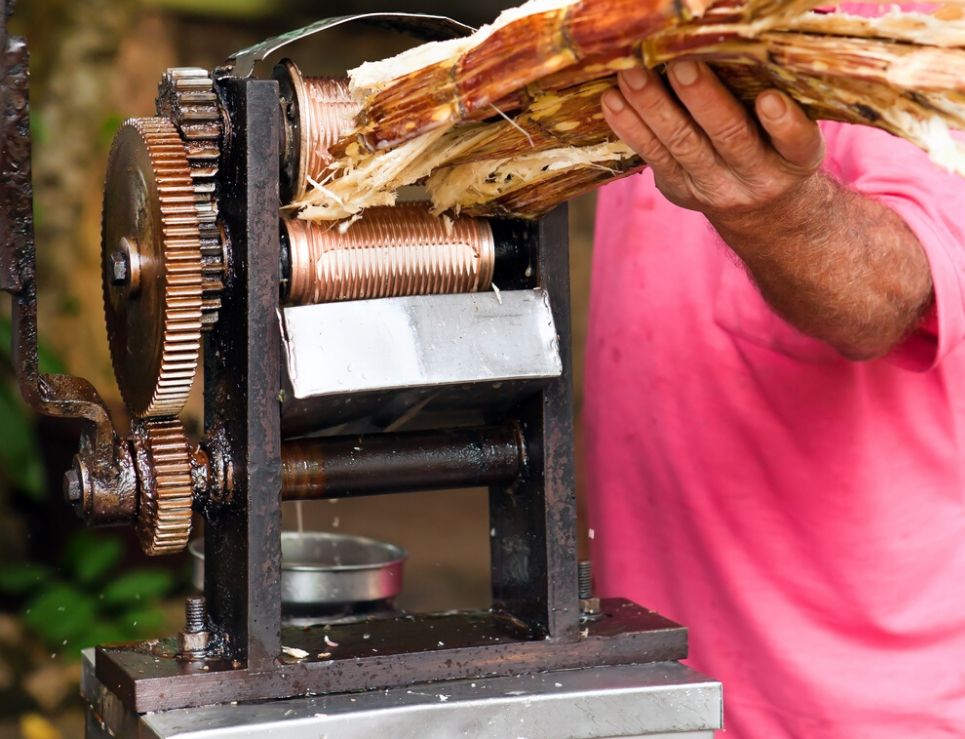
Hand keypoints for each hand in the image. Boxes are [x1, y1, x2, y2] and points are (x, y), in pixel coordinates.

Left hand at [601, 60, 824, 226]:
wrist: (761, 211)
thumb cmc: (777, 147)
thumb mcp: (793, 135)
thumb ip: (780, 98)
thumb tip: (741, 39)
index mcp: (795, 159)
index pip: (795, 143)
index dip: (783, 124)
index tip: (769, 99)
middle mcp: (756, 176)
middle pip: (729, 136)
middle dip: (702, 100)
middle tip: (681, 65)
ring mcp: (714, 186)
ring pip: (682, 144)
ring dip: (653, 106)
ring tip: (632, 74)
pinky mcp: (679, 189)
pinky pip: (653, 157)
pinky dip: (630, 127)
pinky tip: (612, 100)